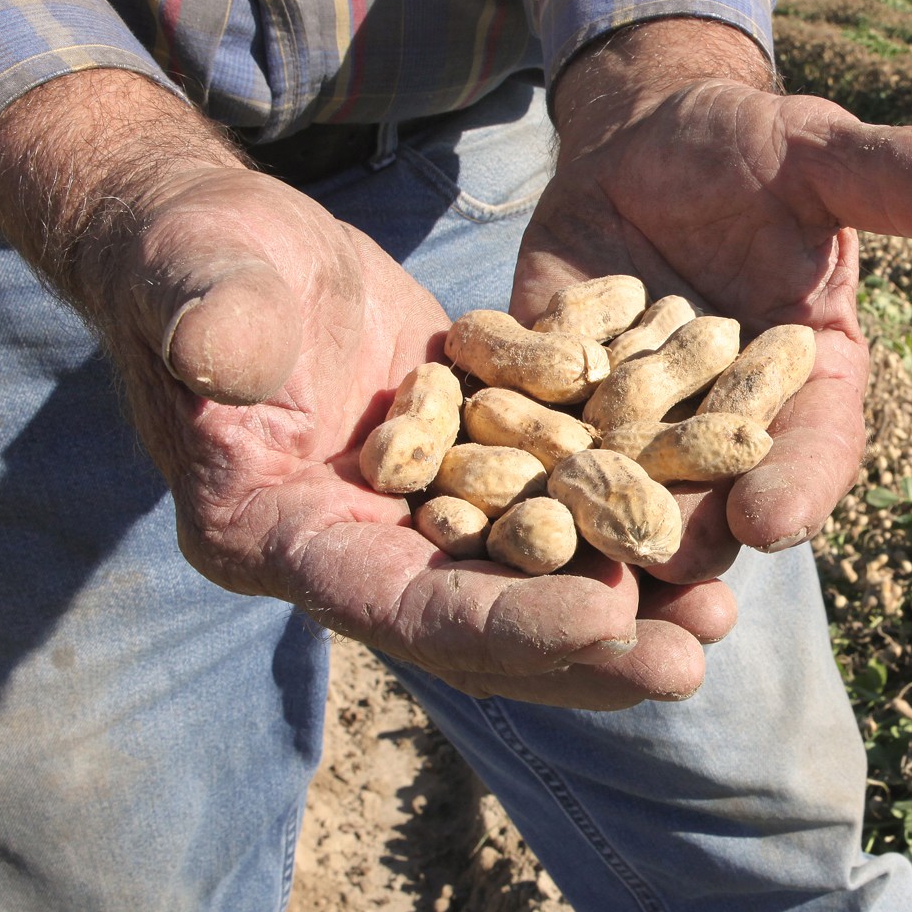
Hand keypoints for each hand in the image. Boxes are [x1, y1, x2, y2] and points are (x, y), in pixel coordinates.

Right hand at [0, 70, 728, 707]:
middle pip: (481, 631)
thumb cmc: (191, 257)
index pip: (401, 607)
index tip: (611, 620)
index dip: (505, 621)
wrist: (221, 249)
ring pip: (527, 589)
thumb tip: (220, 357)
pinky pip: (546, 523)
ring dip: (622, 610)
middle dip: (587, 649)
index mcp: (272, 536)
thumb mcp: (197, 275)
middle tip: (692, 662)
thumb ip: (212, 324)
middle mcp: (348, 553)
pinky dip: (614, 531)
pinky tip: (701, 534)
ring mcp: (407, 525)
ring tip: (721, 616)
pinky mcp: (460, 477)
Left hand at [518, 19, 911, 585]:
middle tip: (663, 575)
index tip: (775, 520)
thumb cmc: (750, 148)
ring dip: (594, 534)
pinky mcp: (554, 410)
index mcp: (810, 386)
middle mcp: (727, 427)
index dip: (800, 484)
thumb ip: (903, 178)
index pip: (817, 450)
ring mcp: (635, 428)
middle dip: (693, 538)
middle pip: (716, 498)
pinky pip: (530, 452)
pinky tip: (466, 507)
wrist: (643, 140)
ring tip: (563, 568)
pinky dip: (502, 479)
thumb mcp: (819, 152)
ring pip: (620, 495)